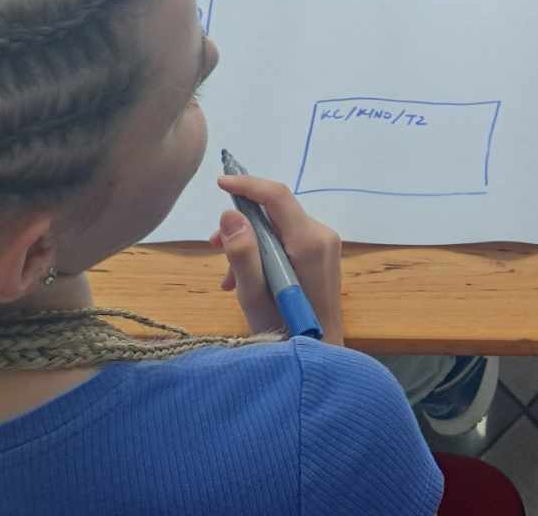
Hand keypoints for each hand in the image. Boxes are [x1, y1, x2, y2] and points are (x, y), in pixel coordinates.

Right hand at [209, 174, 345, 344]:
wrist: (319, 355)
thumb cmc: (283, 331)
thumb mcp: (253, 295)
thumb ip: (242, 254)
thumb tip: (229, 214)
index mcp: (309, 241)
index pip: (277, 196)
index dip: (247, 185)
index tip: (220, 182)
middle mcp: (322, 236)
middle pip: (275, 213)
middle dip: (241, 224)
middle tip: (212, 246)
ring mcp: (325, 247)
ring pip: (278, 228)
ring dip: (249, 243)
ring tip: (227, 277)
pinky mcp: (321, 258)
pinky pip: (287, 242)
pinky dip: (264, 253)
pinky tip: (245, 280)